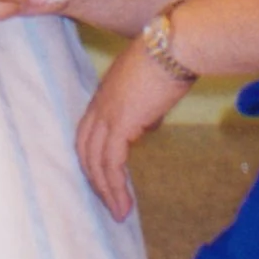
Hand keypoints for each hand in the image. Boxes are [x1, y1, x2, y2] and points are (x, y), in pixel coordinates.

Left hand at [76, 41, 186, 222]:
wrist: (174, 45)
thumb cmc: (169, 59)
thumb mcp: (150, 88)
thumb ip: (142, 109)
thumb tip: (146, 127)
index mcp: (103, 96)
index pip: (87, 134)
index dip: (92, 158)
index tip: (104, 179)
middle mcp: (98, 106)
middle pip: (84, 150)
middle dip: (94, 180)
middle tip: (108, 203)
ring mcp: (106, 114)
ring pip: (95, 162)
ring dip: (106, 191)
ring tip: (119, 213)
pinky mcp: (120, 123)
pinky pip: (112, 163)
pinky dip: (115, 186)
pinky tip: (125, 202)